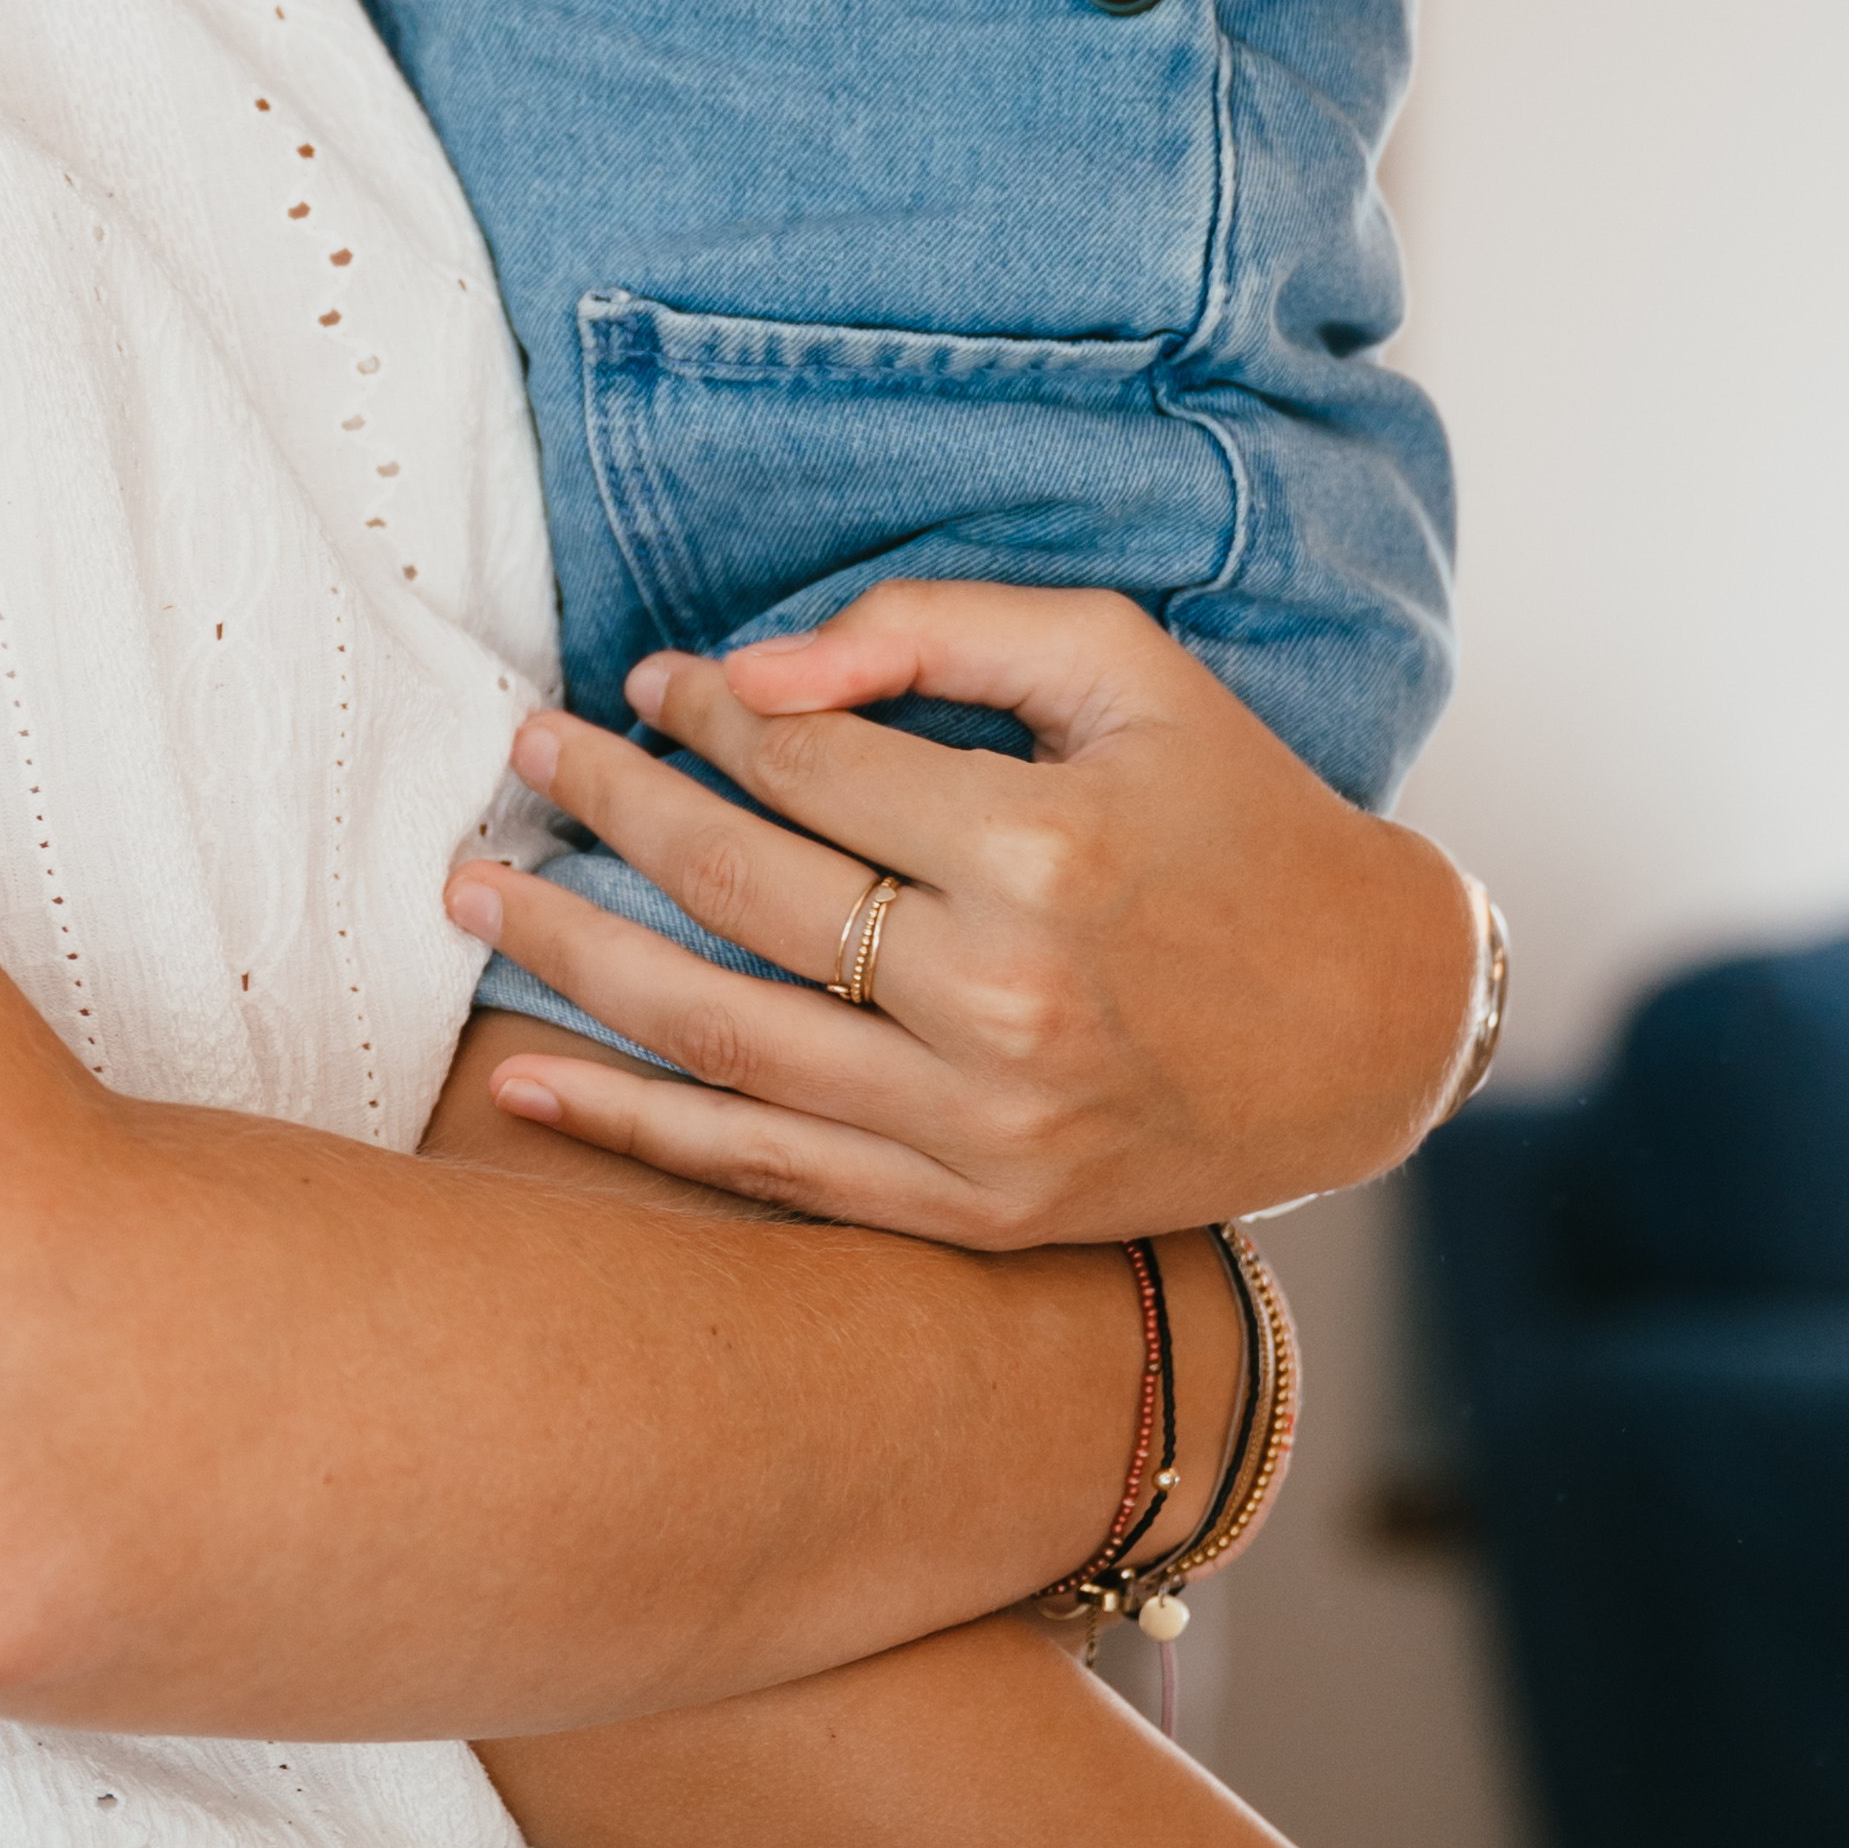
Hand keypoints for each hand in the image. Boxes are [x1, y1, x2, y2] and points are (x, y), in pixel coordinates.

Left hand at [447, 579, 1488, 1250]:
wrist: (1372, 1027)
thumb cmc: (1237, 817)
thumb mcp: (1124, 670)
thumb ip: (938, 633)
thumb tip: (752, 670)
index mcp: (1043, 855)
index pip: (807, 771)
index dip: (705, 716)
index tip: (645, 685)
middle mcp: (1000, 1003)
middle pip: (739, 897)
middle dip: (605, 815)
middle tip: (518, 762)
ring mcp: (980, 1129)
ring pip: (720, 1041)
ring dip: (573, 964)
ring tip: (476, 896)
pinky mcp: (972, 1214)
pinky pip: (764, 1174)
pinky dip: (630, 1131)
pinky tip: (521, 1084)